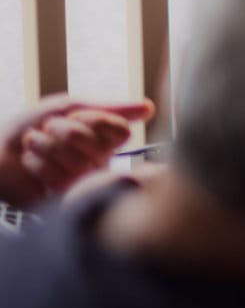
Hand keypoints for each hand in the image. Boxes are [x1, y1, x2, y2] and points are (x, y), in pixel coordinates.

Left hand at [0, 95, 154, 208]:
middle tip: (49, 130)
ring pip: (77, 163)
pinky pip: (59, 180)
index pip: (120, 130)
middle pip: (96, 146)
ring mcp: (82, 183)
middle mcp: (99, 162)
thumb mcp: (69, 108)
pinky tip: (30, 164)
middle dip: (64, 132)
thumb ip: (109, 108)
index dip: (94, 120)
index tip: (77, 116)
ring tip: (34, 146)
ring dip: (46, 147)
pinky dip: (37, 164)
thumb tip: (150, 107)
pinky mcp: (62, 200)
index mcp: (105, 139)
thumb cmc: (29, 127)